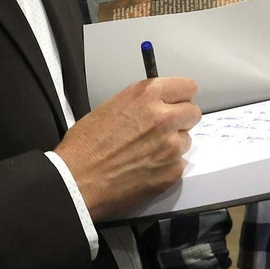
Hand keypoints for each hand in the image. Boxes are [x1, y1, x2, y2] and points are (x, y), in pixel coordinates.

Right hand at [55, 77, 200, 218]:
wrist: (76, 181)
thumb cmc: (85, 144)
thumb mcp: (112, 106)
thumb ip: (142, 103)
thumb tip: (158, 105)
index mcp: (147, 95)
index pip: (188, 87)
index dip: (181, 96)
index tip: (175, 104)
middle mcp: (164, 117)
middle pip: (193, 113)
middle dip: (181, 120)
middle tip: (162, 130)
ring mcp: (171, 146)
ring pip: (186, 140)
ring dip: (173, 144)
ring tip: (147, 152)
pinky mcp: (172, 171)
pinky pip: (179, 164)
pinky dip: (167, 166)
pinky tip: (145, 169)